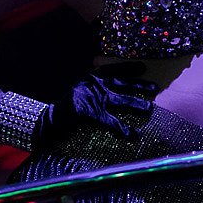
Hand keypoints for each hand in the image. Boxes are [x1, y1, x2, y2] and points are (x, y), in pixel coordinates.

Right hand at [37, 62, 159, 140]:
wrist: (47, 121)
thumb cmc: (66, 109)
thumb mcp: (81, 93)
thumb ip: (95, 90)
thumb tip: (113, 92)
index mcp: (91, 78)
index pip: (113, 69)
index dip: (128, 68)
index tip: (143, 67)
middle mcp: (93, 84)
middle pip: (122, 83)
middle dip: (139, 86)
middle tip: (155, 88)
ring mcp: (91, 97)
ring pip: (120, 100)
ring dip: (136, 104)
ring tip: (149, 109)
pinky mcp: (88, 113)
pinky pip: (110, 121)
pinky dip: (122, 129)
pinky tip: (132, 135)